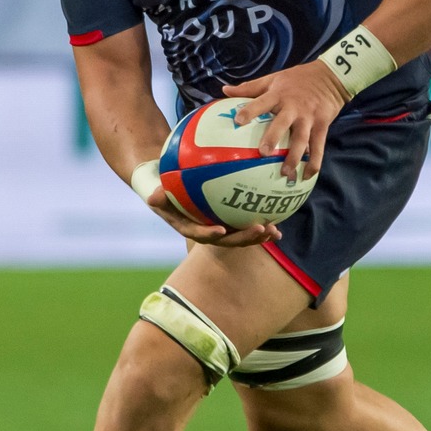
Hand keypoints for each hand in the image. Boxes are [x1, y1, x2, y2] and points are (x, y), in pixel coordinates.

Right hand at [144, 187, 279, 247]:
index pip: (199, 234)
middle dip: (245, 238)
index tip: (220, 230)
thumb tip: (152, 197)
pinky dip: (263, 227)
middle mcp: (207, 232)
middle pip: (227, 240)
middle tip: (261, 229)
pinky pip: (247, 226)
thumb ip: (157, 195)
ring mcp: (221, 230)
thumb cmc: (165, 190)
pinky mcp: (231, 224)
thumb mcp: (158, 191)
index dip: (210, 234)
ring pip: (241, 237)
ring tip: (275, 231)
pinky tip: (279, 225)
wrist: (173, 192)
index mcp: (190, 228)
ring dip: (259, 236)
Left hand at [221, 62, 348, 182]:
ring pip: (301, 139)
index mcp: (279, 95)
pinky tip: (307, 176)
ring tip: (285, 173)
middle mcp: (293, 107)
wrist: (331, 77)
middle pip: (282, 123)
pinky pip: (318, 147)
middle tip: (263, 153)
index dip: (250, 111)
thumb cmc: (297, 79)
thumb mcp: (273, 78)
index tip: (238, 121)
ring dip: (294, 157)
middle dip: (273, 138)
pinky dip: (313, 162)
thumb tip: (224, 91)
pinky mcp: (322, 126)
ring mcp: (309, 118)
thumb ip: (249, 87)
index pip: (262, 102)